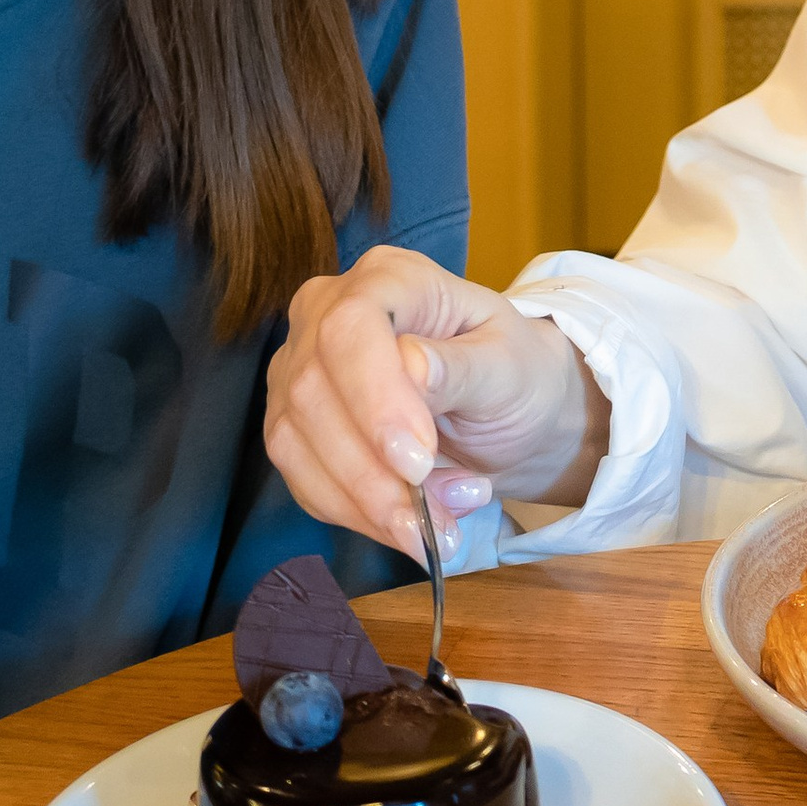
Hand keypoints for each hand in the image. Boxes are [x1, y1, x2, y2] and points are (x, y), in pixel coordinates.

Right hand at [264, 246, 610, 562]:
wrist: (507, 414)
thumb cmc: (513, 374)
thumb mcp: (511, 366)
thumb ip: (463, 366)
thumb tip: (413, 365)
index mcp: (388, 278)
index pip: (350, 325)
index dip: (374, 397)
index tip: (418, 461)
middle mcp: (327, 313)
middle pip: (313, 390)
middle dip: (372, 472)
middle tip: (437, 520)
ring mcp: (300, 369)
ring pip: (296, 442)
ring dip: (366, 503)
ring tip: (440, 527)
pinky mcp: (293, 426)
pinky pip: (302, 479)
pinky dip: (355, 516)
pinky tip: (409, 526)